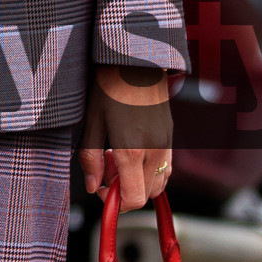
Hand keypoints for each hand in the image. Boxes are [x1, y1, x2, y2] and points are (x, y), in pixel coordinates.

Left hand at [79, 66, 172, 211]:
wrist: (136, 59)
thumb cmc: (109, 87)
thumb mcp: (92, 122)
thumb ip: (91, 159)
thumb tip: (93, 187)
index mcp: (131, 149)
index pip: (133, 198)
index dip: (115, 202)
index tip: (101, 189)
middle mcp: (154, 150)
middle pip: (145, 195)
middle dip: (124, 191)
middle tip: (105, 168)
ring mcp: (167, 144)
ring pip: (158, 184)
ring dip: (138, 182)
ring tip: (117, 157)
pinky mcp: (171, 136)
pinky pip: (165, 168)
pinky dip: (149, 172)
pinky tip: (132, 152)